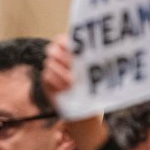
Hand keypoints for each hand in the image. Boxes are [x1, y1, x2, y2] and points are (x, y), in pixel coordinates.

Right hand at [42, 35, 106, 149]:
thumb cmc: (94, 89)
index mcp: (71, 53)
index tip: (73, 48)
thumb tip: (102, 52)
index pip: (62, 40)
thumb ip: (94, 62)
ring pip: (49, 63)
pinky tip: (66, 88)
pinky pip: (46, 76)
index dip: (65, 42)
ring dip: (61, 72)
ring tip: (72, 81)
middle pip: (52, 49)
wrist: (87, 110)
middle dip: (62, 57)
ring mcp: (52, 71)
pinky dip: (56, 81)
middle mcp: (59, 59)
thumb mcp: (96, 74)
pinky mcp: (47, 83)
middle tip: (73, 65)